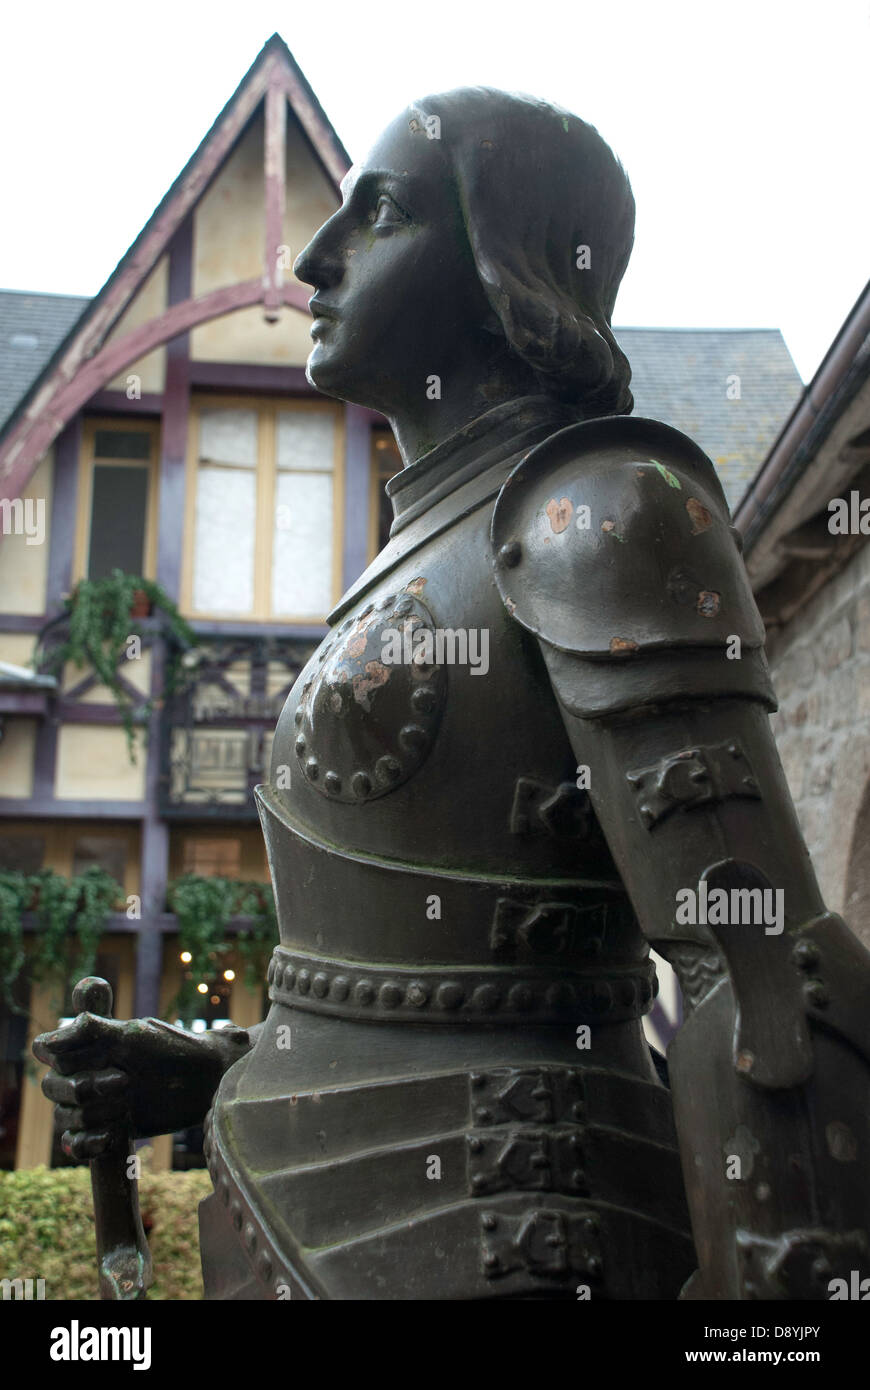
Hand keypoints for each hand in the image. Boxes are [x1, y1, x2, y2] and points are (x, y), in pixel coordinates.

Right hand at [32, 1012, 240, 1159]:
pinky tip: (110, 1137)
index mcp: (87, 1045)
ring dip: (91, 1113)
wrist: (206, 1081)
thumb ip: (92, 1030)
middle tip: (125, 1081)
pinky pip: (76, 1144)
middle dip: (83, 1087)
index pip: (45, 1049)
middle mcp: (85, 1073)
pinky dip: (86, 1143)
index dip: (55, 1053)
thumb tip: (48, 1039)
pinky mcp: (105, 1130)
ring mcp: (93, 1104)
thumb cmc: (173, 1049)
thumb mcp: (135, 1035)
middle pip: (51, 1087)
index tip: (82, 1056)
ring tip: (126, 1105)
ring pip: (63, 1116)